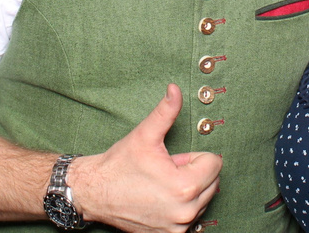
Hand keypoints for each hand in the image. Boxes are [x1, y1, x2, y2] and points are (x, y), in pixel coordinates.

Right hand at [68, 84, 221, 232]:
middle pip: (212, 182)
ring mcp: (177, 227)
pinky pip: (189, 216)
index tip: (174, 159)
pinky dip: (180, 206)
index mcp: (185, 187)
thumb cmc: (119, 165)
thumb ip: (166, 111)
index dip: (194, 156)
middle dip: (193, 172)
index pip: (215, 163)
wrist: (94, 193)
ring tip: (161, 184)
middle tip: (166, 170)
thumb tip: (175, 89)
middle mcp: (185, 212)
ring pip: (202, 200)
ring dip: (188, 190)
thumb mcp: (145, 135)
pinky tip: (159, 199)